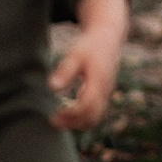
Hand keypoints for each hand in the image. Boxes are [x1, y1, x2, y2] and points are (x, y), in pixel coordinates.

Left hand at [50, 0, 129, 130]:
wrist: (109, 38)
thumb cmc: (90, 46)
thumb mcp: (75, 54)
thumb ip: (65, 71)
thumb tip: (52, 87)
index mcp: (99, 81)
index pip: (86, 106)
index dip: (70, 115)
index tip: (53, 115)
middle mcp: (105, 90)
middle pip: (92, 118)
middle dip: (72, 124)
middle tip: (53, 120)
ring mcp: (106, 93)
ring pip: (95, 118)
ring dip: (77, 123)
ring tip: (59, 118)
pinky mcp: (104, 94)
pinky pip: (96, 113)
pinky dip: (82, 118)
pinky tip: (67, 110)